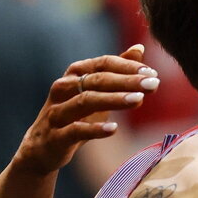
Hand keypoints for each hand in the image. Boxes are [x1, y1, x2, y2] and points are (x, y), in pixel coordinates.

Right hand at [12, 45, 158, 175]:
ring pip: (86, 101)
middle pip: (97, 80)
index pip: (103, 64)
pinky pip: (75, 130)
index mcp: (75, 75)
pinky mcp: (55, 136)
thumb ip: (116, 71)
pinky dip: (94, 129)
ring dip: (114, 99)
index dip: (127, 67)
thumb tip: (139, 49)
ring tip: (139, 100)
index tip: (151, 73)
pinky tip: (114, 129)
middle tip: (153, 84)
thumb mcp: (96, 92)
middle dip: (127, 81)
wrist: (43, 148)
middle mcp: (63, 88)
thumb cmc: (75, 116)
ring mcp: (57, 112)